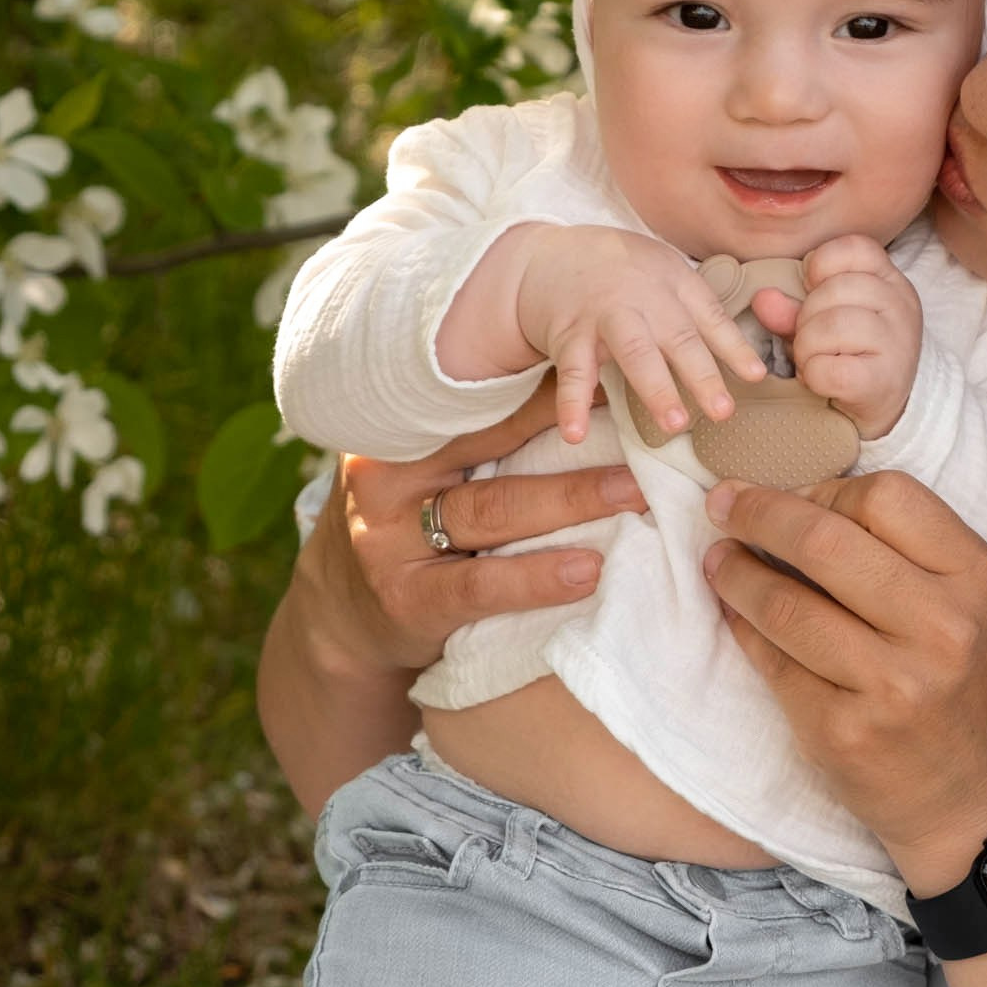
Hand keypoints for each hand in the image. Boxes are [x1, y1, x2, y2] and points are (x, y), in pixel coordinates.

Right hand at [308, 389, 647, 679]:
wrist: (343, 620)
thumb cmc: (409, 526)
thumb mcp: (425, 471)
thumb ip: (476, 435)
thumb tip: (580, 386)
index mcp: (398, 432)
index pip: (476, 398)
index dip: (543, 383)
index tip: (607, 367)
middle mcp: (388, 476)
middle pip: (489, 444)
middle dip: (572, 434)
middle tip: (643, 426)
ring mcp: (392, 540)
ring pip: (493, 510)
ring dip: (570, 500)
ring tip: (632, 493)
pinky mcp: (410, 600)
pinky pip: (482, 584)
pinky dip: (539, 577)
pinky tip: (588, 571)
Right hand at [512, 225, 766, 445]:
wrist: (548, 255)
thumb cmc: (620, 272)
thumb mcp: (664, 275)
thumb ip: (699, 312)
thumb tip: (748, 362)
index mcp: (673, 282)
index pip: (709, 317)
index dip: (734, 347)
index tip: (757, 376)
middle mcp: (643, 296)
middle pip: (678, 337)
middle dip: (701, 374)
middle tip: (722, 411)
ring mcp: (605, 315)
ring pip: (634, 352)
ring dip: (655, 387)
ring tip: (673, 423)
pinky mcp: (569, 335)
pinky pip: (572, 373)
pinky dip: (572, 403)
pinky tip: (575, 432)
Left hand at [700, 469, 986, 889]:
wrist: (984, 808)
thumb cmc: (969, 697)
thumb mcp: (970, 609)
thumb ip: (907, 555)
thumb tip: (800, 502)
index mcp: (976, 580)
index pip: (885, 497)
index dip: (824, 488)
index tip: (790, 495)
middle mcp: (939, 627)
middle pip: (824, 540)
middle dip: (757, 513)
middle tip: (722, 504)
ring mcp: (890, 684)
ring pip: (785, 603)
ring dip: (734, 573)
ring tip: (717, 560)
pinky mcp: (842, 732)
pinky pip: (772, 663)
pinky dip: (743, 629)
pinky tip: (735, 615)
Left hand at [771, 233, 922, 439]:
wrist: (889, 407)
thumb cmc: (855, 354)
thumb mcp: (826, 321)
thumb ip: (794, 307)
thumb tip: (762, 298)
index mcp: (890, 281)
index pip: (854, 248)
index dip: (821, 266)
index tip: (812, 292)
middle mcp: (900, 306)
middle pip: (834, 290)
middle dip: (806, 317)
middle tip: (810, 339)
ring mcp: (897, 343)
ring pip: (830, 326)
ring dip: (806, 348)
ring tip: (812, 360)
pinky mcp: (882, 381)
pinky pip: (828, 368)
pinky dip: (813, 375)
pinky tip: (820, 380)